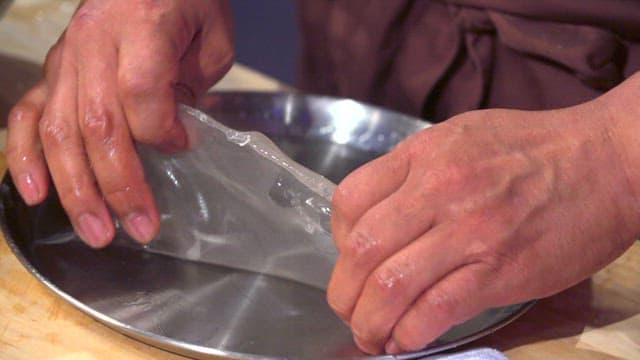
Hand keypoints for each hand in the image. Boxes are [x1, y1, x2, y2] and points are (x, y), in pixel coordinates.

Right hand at [6, 0, 233, 247]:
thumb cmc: (187, 1)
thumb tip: (172, 137)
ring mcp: (64, 59)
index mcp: (140, 29)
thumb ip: (193, 84)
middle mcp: (93, 45)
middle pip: (98, 125)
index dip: (162, 132)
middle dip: (118, 185)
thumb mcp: (211, 35)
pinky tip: (35, 195)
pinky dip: (25, 157)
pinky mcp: (51, 71)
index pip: (142, 95)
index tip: (183, 147)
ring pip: (59, 131)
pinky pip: (28, 115)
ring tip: (96, 232)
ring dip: (76, 189)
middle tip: (140, 228)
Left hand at [328, 82, 639, 353]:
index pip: (349, 200)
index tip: (349, 259)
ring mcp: (469, 231)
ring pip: (391, 286)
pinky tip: (406, 341)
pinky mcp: (500, 270)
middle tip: (348, 310)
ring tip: (370, 335)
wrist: (605, 160)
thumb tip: (382, 214)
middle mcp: (438, 189)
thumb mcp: (461, 135)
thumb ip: (416, 171)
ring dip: (370, 321)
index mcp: (423, 155)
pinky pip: (436, 310)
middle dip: (343, 292)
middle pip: (361, 250)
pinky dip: (411, 333)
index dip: (337, 239)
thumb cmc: (533, 147)